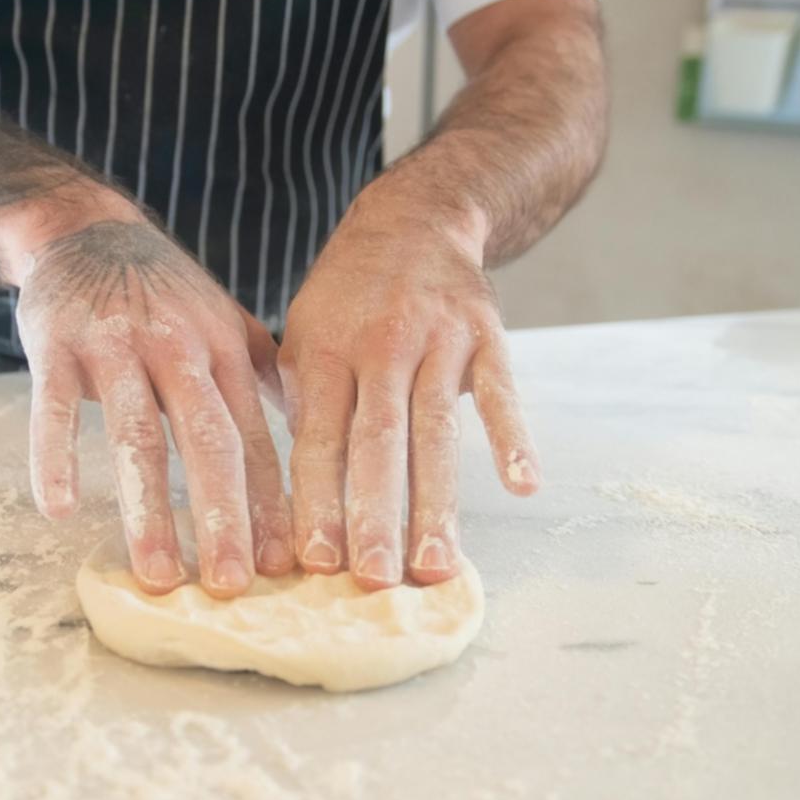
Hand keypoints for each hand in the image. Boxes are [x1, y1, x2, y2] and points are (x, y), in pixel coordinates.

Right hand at [16, 215, 294, 597]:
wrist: (83, 229)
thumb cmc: (162, 292)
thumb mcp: (223, 322)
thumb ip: (266, 376)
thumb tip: (321, 437)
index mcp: (223, 351)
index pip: (256, 437)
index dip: (271, 502)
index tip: (286, 564)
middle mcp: (177, 347)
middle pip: (208, 441)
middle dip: (225, 516)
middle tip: (234, 584)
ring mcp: (115, 344)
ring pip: (136, 435)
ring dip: (148, 510)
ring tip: (158, 573)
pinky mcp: (56, 343)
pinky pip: (54, 407)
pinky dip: (56, 456)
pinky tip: (60, 508)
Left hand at [278, 194, 539, 588]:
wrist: (413, 220)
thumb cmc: (348, 296)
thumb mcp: (301, 333)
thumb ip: (298, 403)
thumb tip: (278, 488)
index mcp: (324, 352)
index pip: (318, 440)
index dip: (317, 501)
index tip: (316, 561)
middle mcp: (379, 346)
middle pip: (377, 444)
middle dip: (374, 516)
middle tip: (374, 580)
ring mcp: (437, 341)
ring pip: (436, 432)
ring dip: (436, 503)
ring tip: (435, 565)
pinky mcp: (487, 336)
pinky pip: (502, 393)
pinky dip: (513, 438)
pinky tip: (522, 486)